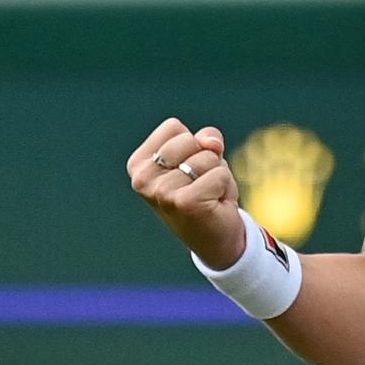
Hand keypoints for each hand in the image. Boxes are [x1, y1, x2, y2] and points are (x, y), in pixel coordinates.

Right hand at [127, 117, 245, 269]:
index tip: (189, 169)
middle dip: (207, 157)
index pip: (173, 126)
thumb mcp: (204, 156)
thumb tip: (211, 142)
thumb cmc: (206, 191)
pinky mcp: (185, 203)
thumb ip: (206, 138)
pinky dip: (225, 187)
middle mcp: (142, 179)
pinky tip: (214, 204)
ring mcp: (161, 192)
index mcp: (138, 164)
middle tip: (201, 183)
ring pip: (208, 157)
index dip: (192, 143)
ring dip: (217, 174)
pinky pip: (220, 174)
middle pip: (190, 139)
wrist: (217, 238)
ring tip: (208, 194)